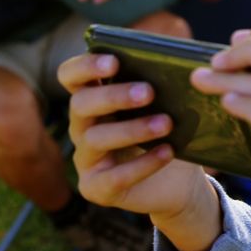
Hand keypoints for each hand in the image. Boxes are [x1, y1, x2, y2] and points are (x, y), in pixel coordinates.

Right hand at [58, 53, 221, 250]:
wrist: (179, 182)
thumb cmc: (168, 133)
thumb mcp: (165, 106)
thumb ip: (160, 85)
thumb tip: (175, 64)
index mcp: (94, 98)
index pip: (71, 76)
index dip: (85, 66)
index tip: (114, 61)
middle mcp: (82, 126)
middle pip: (81, 104)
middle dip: (114, 96)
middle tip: (148, 92)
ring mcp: (86, 159)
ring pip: (95, 139)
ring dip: (132, 129)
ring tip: (166, 123)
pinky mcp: (96, 188)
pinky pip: (114, 177)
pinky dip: (143, 164)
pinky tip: (168, 152)